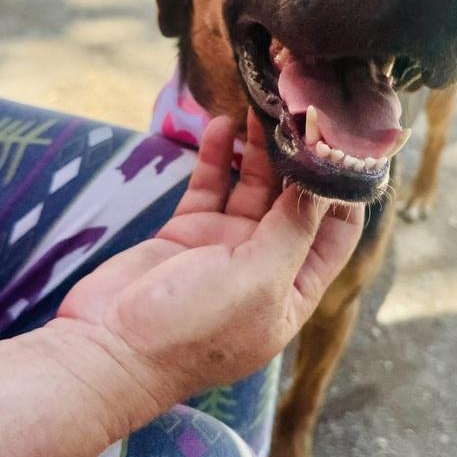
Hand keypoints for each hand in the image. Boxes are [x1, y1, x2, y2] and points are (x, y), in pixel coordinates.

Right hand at [58, 110, 363, 414]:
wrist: (107, 347)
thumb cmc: (192, 328)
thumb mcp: (259, 280)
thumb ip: (294, 230)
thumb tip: (327, 185)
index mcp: (293, 292)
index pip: (335, 234)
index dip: (344, 192)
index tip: (348, 146)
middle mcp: (264, 267)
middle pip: (294, 202)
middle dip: (299, 160)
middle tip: (300, 113)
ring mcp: (224, 248)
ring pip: (253, 187)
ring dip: (259, 151)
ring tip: (262, 109)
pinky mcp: (187, 232)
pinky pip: (211, 186)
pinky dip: (219, 157)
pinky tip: (223, 125)